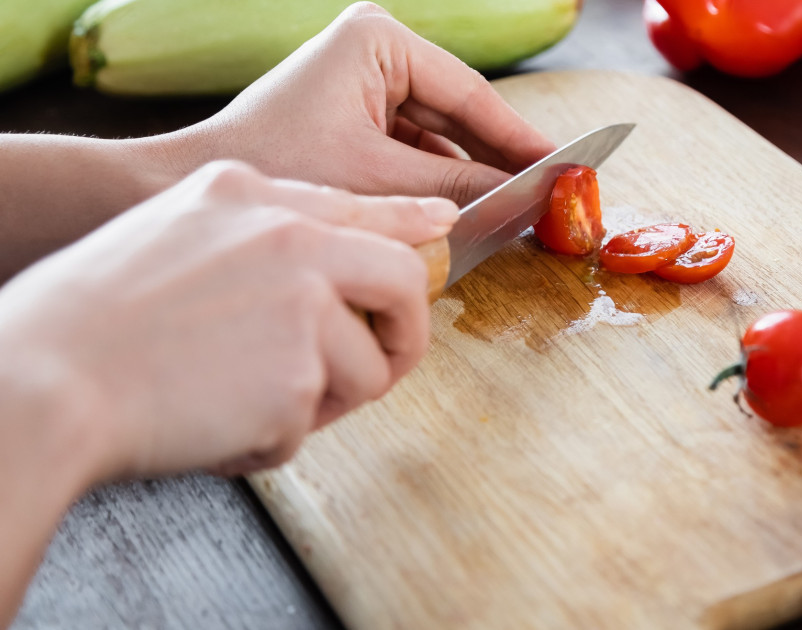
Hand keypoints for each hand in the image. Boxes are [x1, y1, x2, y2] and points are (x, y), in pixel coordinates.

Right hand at [0, 160, 454, 479]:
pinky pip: (311, 424)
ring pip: (366, 370)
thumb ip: (257, 231)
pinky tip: (214, 423)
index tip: (440, 230)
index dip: (410, 227)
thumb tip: (330, 257)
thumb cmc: (91, 317)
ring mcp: (300, 305)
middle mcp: (290, 239)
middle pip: (405, 282)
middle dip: (403, 337)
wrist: (43, 380)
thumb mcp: (174, 231)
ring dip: (319, 403)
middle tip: (379, 367)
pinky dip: (270, 439)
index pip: (364, 207)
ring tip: (242, 403)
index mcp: (251, 194)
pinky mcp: (298, 376)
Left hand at [178, 1, 555, 205]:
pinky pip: (416, 153)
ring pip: (441, 139)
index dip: (520, 138)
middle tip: (549, 199)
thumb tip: (530, 200)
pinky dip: (438, 186)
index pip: (469, 94)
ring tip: (515, 217)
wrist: (185, 187)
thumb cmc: (276, 171)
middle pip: (460, 115)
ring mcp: (364, 86)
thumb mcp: (380, 182)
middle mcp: (374, 53)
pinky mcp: (355, 120)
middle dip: (499, 162)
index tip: (564, 169)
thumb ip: (460, 190)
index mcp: (378, 42)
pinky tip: (468, 217)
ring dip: (471, 180)